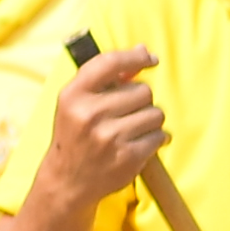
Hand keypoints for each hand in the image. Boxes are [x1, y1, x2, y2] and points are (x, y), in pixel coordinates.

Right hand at [34, 44, 165, 213]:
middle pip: (143, 91)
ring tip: (131, 130)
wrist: (69, 179)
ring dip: (150, 120)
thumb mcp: (78, 102)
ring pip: (155, 113)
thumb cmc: (76, 134)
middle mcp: (89, 113)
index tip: (150, 58)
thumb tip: (144, 52)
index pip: (109, 63)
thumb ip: (107, 78)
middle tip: (125, 113)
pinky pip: (160, 136)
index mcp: (73, 95)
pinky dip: (156, 139)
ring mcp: (109, 137)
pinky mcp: (128, 157)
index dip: (135, 57)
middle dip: (140, 100)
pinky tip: (139, 144)